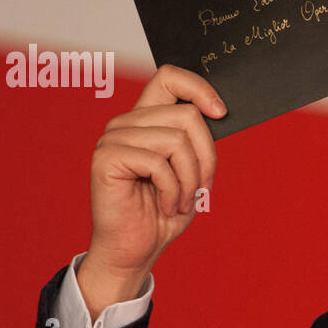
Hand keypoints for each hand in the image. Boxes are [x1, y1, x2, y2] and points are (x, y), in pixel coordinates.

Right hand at [82, 65, 224, 292]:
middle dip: (206, 157)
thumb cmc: (163, 212)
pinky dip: (172, 191)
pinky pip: (158, 163)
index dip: (199, 88)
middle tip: (201, 187)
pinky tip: (164, 205)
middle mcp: (126, 123)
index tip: (221, 113)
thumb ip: (196, 140)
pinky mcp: (106, 159)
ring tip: (180, 201)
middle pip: (186, 115)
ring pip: (176, 140)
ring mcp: (113, 139)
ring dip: (189, 180)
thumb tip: (218, 112)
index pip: (170, 78)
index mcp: (146, 120)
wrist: (135, 249)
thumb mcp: (191, 170)